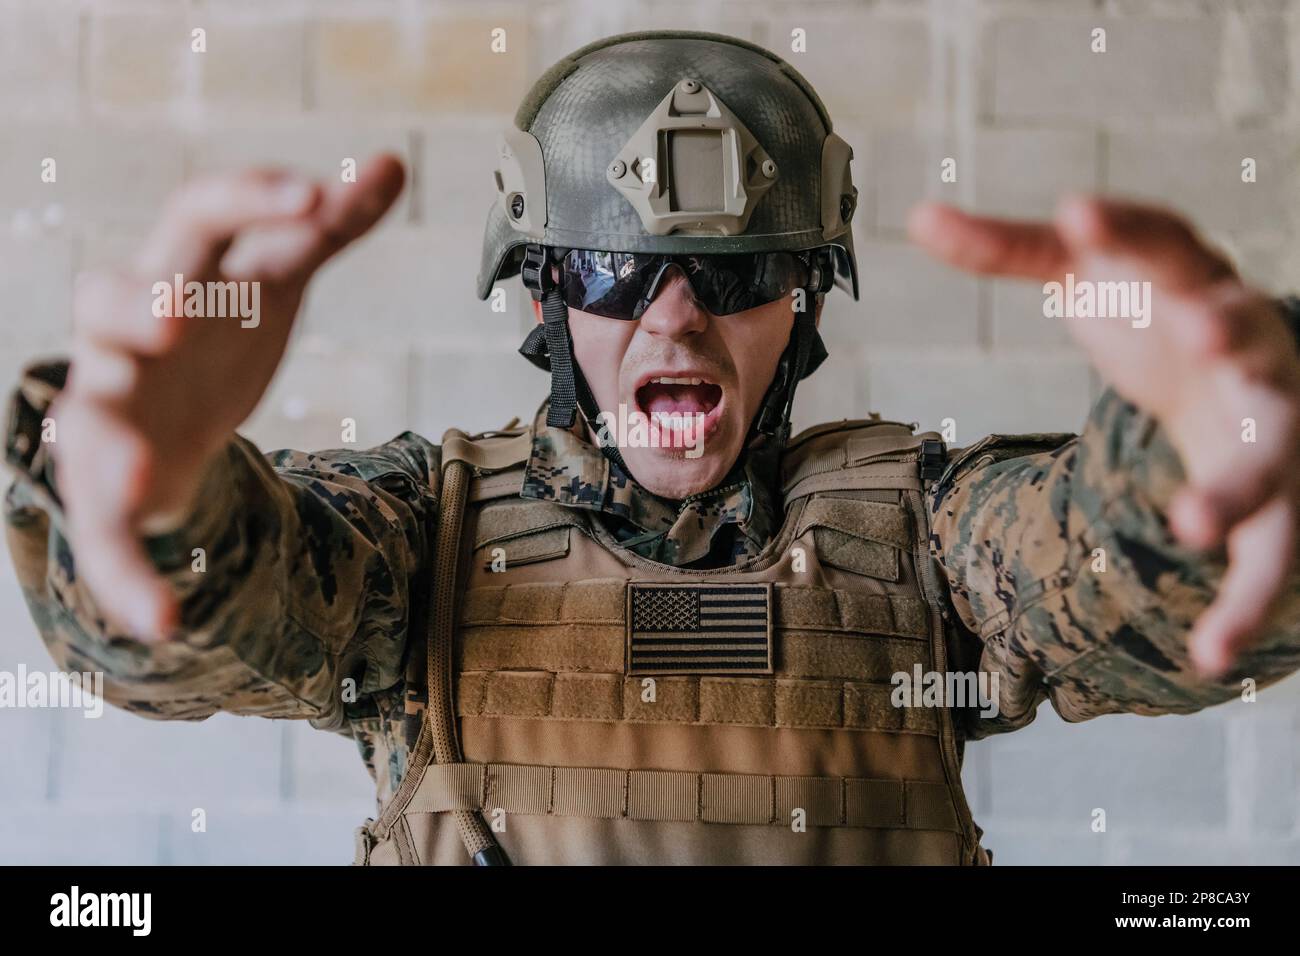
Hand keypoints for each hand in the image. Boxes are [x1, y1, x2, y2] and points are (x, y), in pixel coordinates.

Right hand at [53, 155, 406, 639]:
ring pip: (88, 412)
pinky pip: (106, 530)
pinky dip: (129, 577)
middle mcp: (132, 332)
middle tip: (178, 311)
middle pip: (111, 298)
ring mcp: (111, 406)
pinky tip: (163, 620)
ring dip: (107, 439)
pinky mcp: (110, 483)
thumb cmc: (217, 337)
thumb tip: (394, 162)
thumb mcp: (271, 281)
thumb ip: (323, 229)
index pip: (201, 213)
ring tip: (133, 472)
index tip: (317, 196)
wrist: (167, 426)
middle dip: (139, 301)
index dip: (251, 197)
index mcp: (182, 270)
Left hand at [908, 195, 1299, 677]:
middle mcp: (1244, 342)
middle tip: (1203, 334)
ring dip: (1241, 486)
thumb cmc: (1149, 308)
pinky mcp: (1274, 489)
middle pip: (1249, 339)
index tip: (1077, 213)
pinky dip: (1245, 603)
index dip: (1126, 229)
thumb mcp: (1084, 274)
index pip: (1166, 241)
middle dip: (1232, 336)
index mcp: (1193, 278)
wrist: (1229, 359)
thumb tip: (919, 215)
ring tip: (1191, 524)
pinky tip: (1208, 656)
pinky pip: (1272, 553)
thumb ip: (1009, 248)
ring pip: (1273, 454)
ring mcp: (1269, 418)